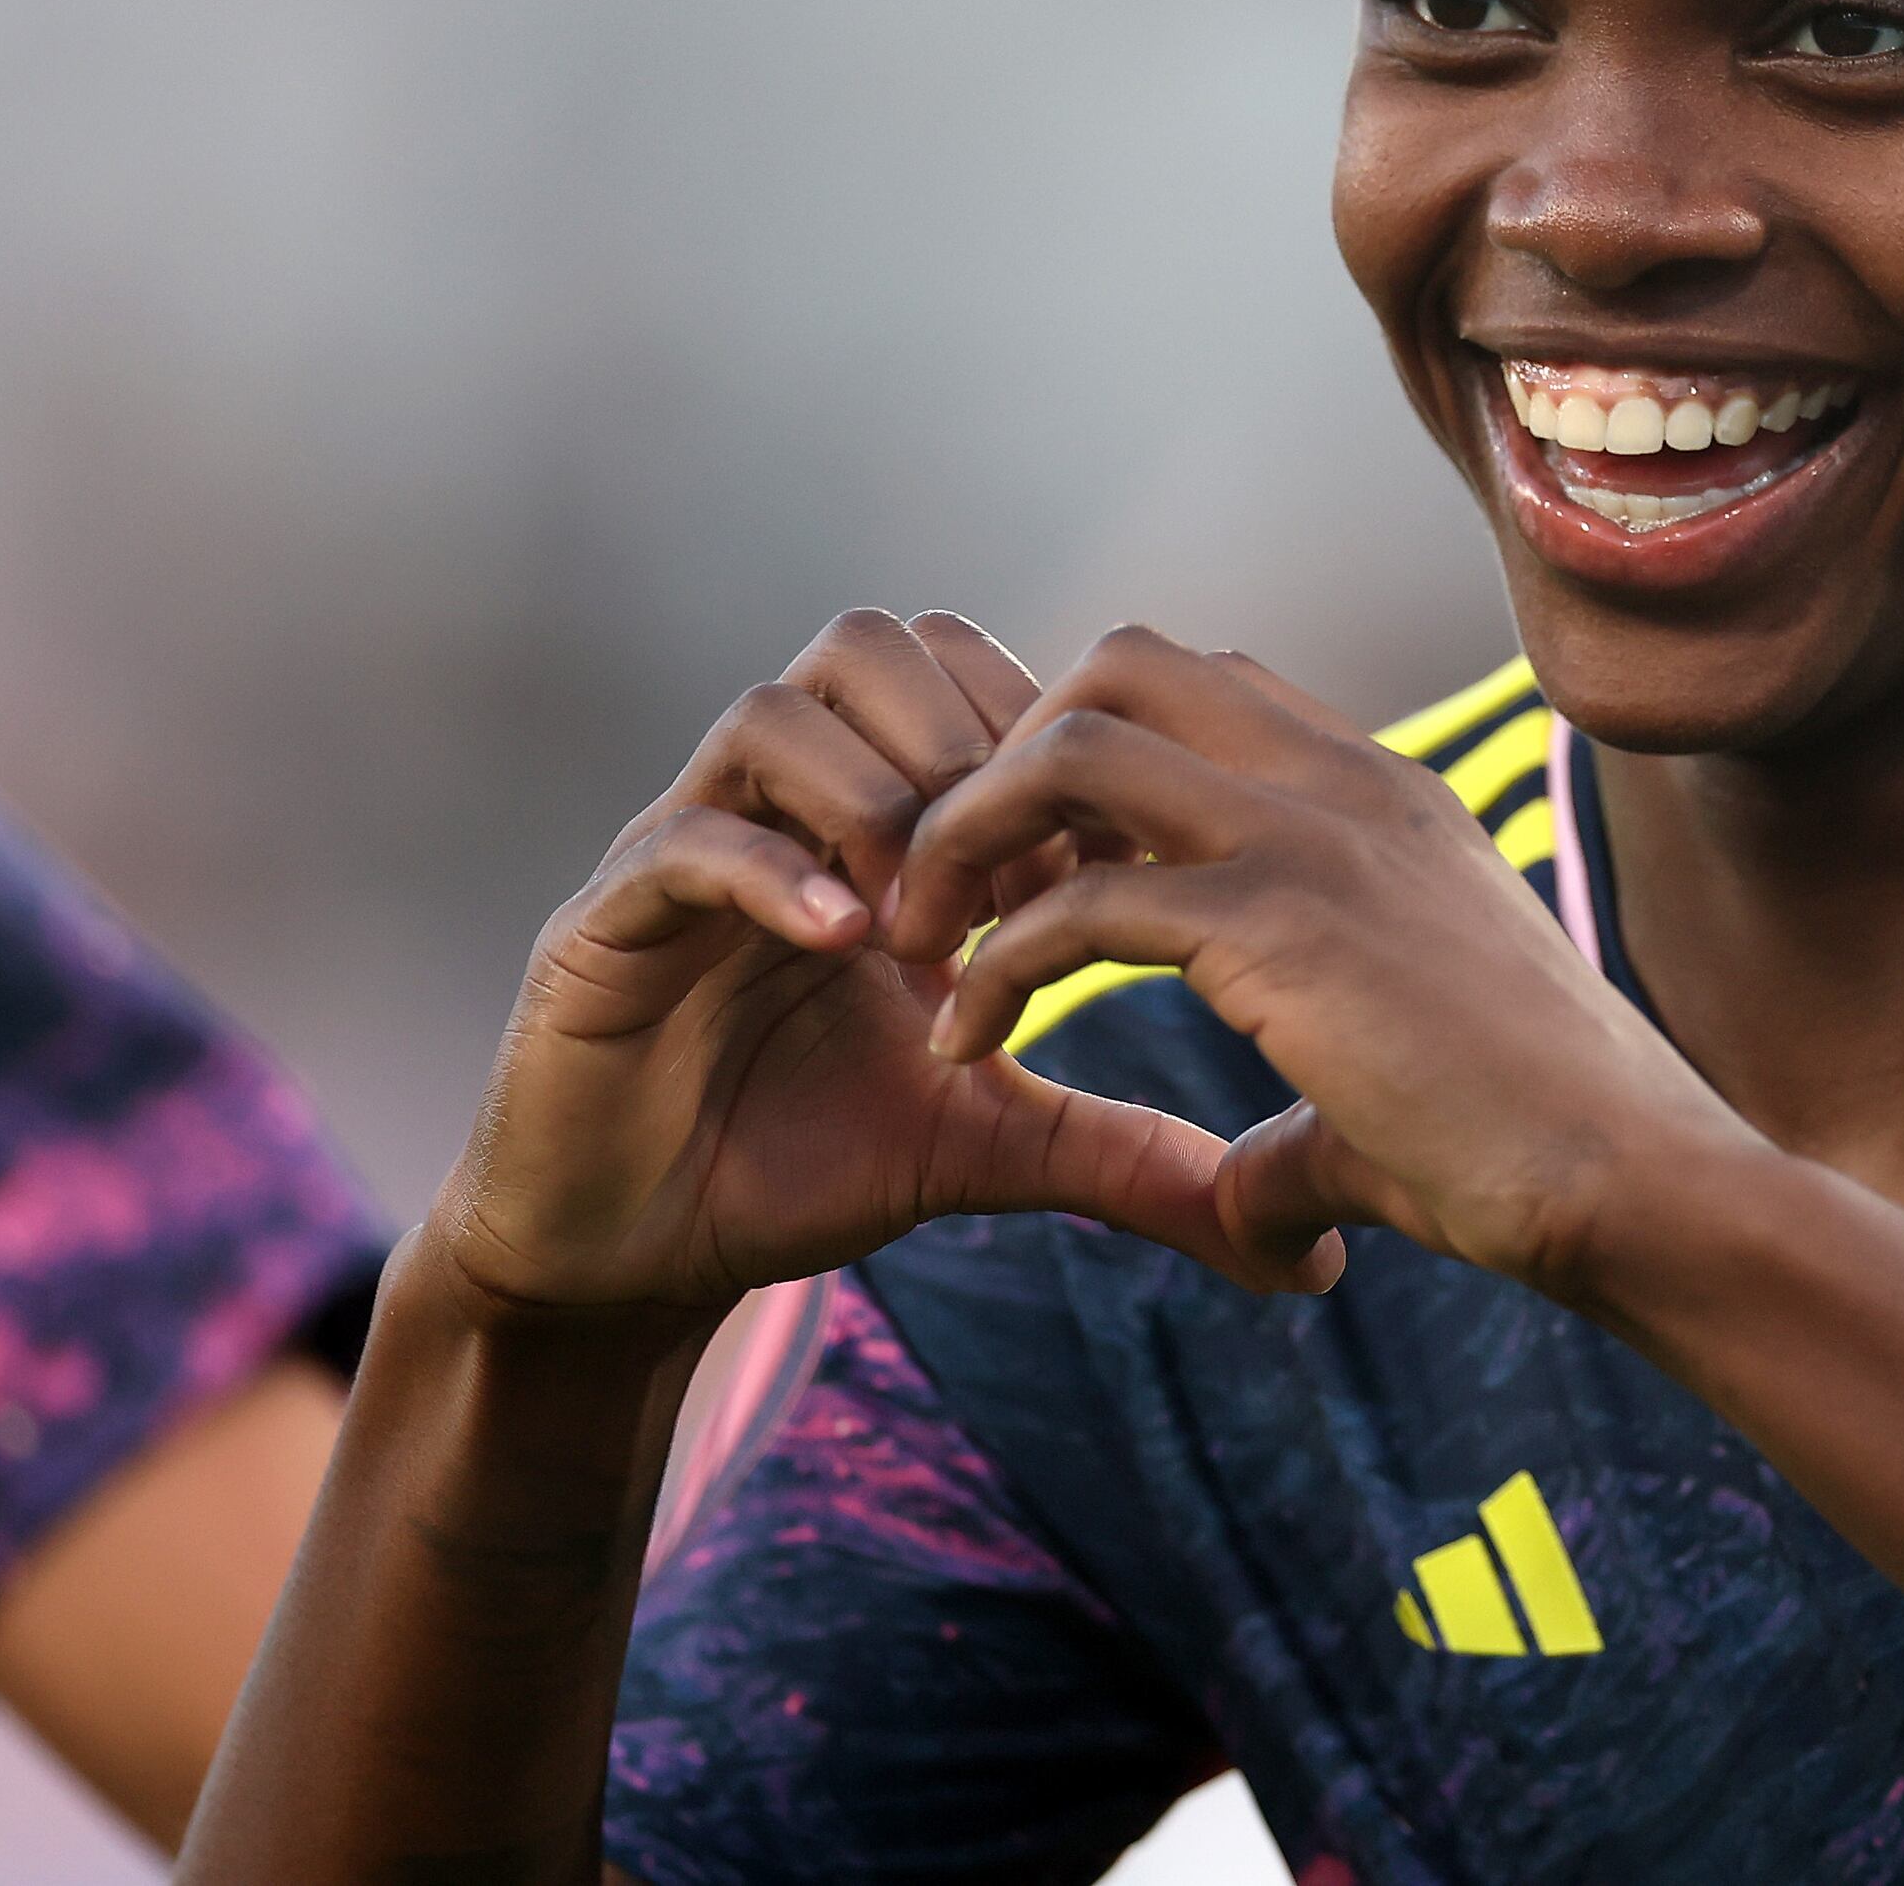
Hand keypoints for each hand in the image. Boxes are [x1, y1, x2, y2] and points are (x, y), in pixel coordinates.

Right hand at [425, 610, 1295, 1338]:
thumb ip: (1125, 1152)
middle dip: (971, 743)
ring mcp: (682, 848)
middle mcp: (778, 806)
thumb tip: (1299, 1247)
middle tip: (1027, 876)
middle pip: (876, 646)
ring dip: (878, 796)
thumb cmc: (803, 1163)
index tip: (1116, 859)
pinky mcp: (603, 924)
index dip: (1055, 747)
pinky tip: (850, 946)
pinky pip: (683, 840)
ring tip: (931, 919)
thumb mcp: (989, 1146)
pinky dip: (776, 872)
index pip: (970, 676)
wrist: (633, 1258)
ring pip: (775, 711)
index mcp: (872, 819)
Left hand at [898, 629, 1760, 1305]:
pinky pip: (1074, 901)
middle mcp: (1348, 784)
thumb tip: (1252, 1218)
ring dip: (969, 837)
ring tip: (927, 949)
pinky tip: (966, 1048)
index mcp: (1385, 795)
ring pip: (1077, 744)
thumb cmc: (1539, 1155)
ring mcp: (1316, 838)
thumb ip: (1303, 1127)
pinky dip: (991, 967)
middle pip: (1122, 664)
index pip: (1203, 687)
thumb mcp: (1398, 1099)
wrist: (1632, 1179)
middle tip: (959, 888)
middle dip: (1008, 758)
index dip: (1093, 764)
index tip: (1038, 882)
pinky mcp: (1280, 925)